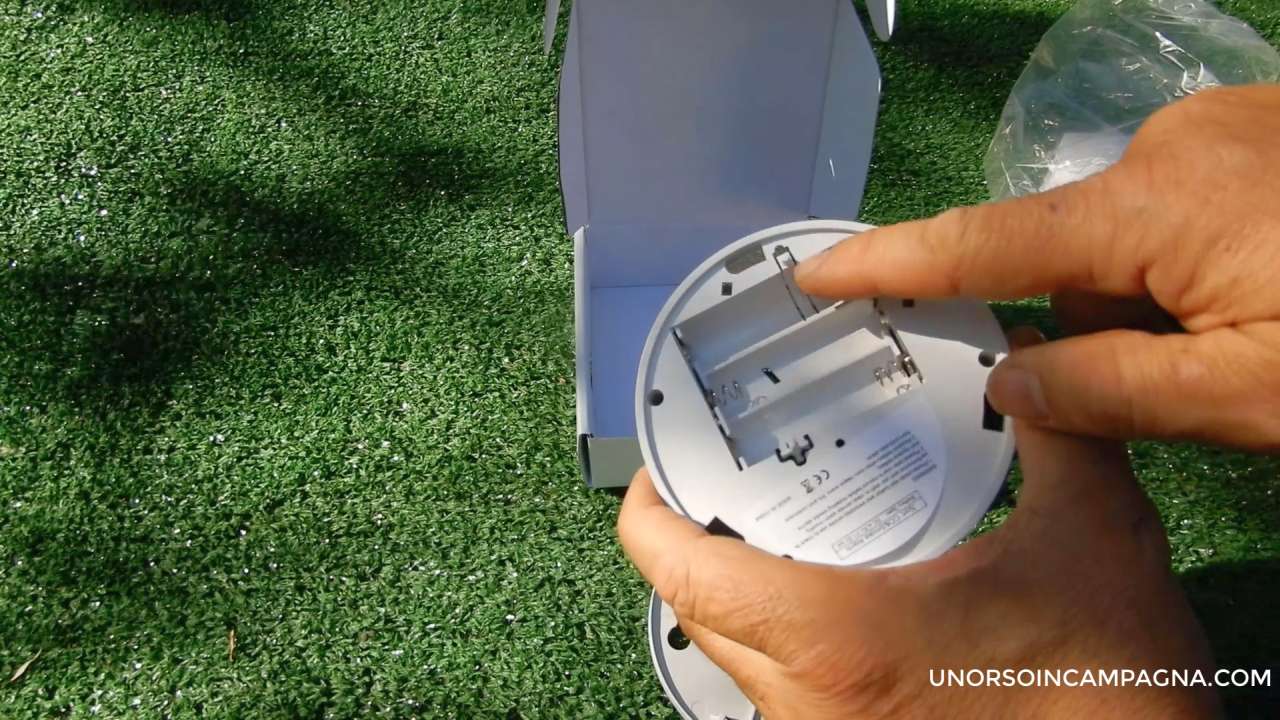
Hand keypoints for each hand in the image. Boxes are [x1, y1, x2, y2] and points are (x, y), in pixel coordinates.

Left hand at [618, 423, 1218, 718]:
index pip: (679, 570)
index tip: (661, 467)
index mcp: (835, 640)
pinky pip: (778, 690)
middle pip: (694, 610)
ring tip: (779, 529)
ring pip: (734, 658)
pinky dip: (781, 639)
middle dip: (693, 543)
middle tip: (728, 483)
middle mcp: (805, 703)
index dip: (648, 509)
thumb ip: (1057, 434)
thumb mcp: (1095, 537)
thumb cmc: (1110, 696)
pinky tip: (836, 596)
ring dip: (738, 593)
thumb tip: (1028, 364)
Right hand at [794, 84, 1279, 450]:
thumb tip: (1006, 380)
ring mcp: (1215, 130)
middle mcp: (1168, 146)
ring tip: (1246, 344)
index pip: (981, 244)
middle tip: (1180, 386)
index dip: (890, 264)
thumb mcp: (1253, 396)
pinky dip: (1187, 261)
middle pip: (1066, 254)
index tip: (816, 273)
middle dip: (1094, 326)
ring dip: (1151, 298)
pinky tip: (1258, 296)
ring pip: (1126, 237)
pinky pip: (1173, 205)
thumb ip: (1115, 393)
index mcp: (1154, 207)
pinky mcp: (1249, 133)